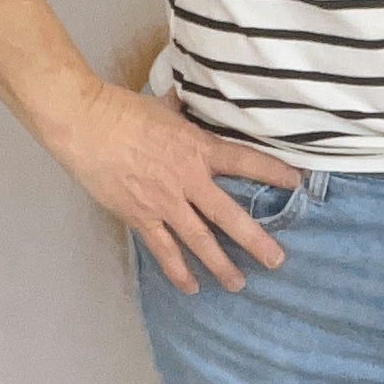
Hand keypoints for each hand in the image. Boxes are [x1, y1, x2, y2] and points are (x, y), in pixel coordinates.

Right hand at [44, 77, 301, 294]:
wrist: (86, 125)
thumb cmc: (123, 109)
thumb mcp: (164, 107)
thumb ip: (182, 110)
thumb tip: (187, 96)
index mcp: (199, 148)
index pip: (246, 161)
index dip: (273, 172)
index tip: (298, 184)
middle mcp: (189, 180)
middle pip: (229, 215)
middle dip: (255, 241)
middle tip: (277, 261)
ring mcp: (165, 203)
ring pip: (199, 241)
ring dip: (220, 265)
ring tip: (238, 284)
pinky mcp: (140, 217)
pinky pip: (164, 250)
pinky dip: (177, 270)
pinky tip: (191, 286)